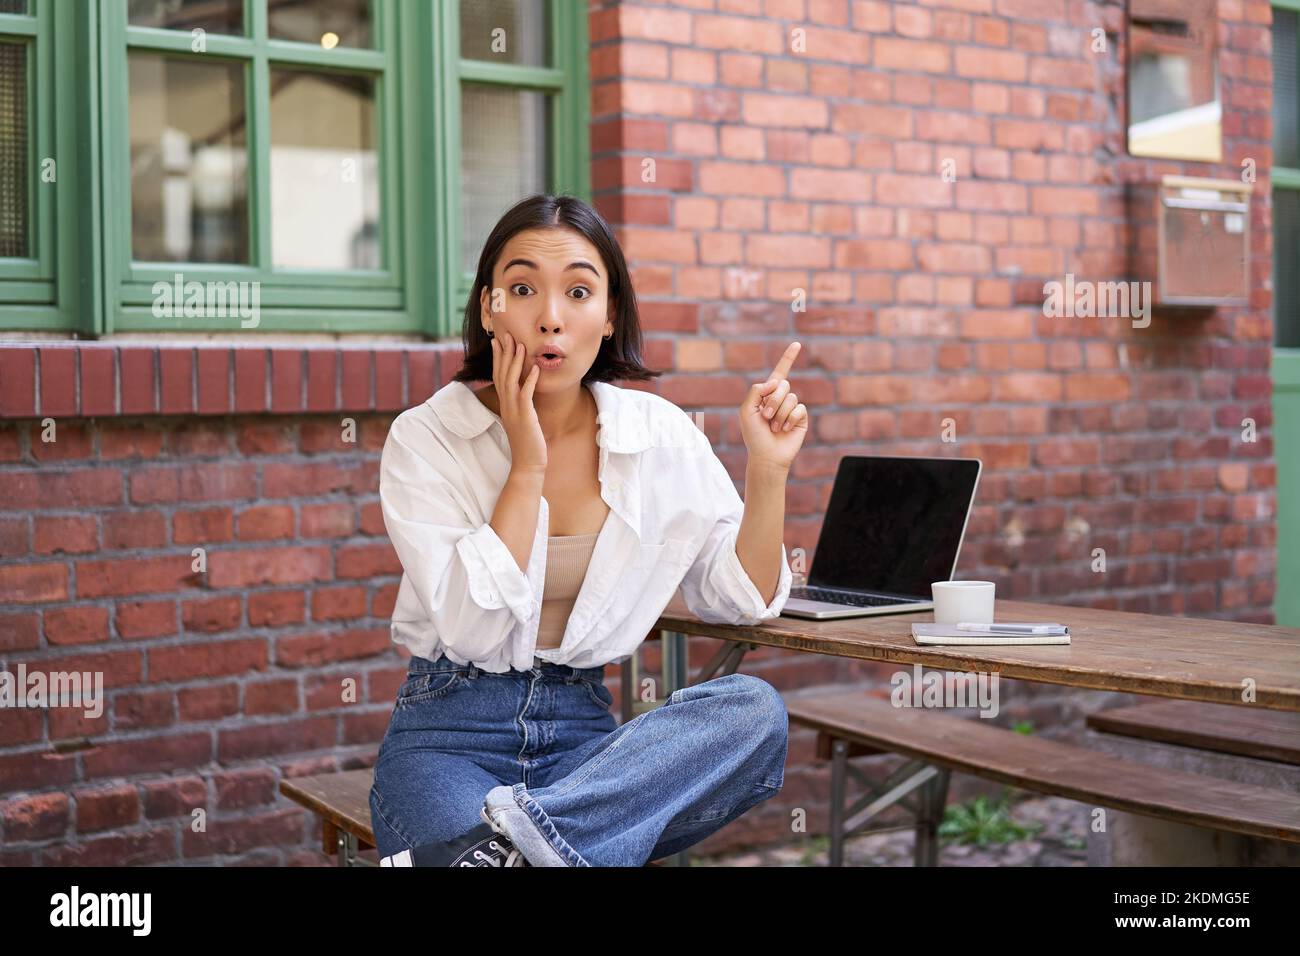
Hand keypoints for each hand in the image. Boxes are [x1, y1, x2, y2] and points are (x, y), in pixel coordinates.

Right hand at [492, 329, 546, 473]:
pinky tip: (535, 367)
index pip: (498, 376)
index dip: (498, 358)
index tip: (498, 342)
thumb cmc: (527, 443)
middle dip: (504, 353)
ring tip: (520, 344)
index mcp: (505, 404)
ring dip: (515, 361)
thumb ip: (520, 406)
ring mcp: (514, 410)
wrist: (528, 464)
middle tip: (505, 334)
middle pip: (501, 374)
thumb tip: (523, 394)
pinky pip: (526, 394)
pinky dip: (530, 380)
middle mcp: (506, 405)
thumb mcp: (522, 420)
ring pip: (511, 380)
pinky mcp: (524, 417)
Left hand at [739, 341, 807, 471]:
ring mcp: (792, 408)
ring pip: (791, 397)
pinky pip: (799, 409)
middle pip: (783, 384)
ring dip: (779, 414)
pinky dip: (789, 419)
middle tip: (766, 417)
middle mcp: (781, 398)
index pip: (779, 372)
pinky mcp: (801, 418)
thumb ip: (756, 390)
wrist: (766, 456)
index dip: (788, 358)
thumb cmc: (753, 435)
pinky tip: (784, 430)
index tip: (797, 344)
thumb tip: (776, 382)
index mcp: (767, 394)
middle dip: (773, 401)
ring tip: (774, 427)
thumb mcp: (746, 410)